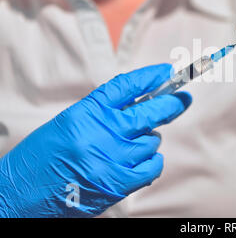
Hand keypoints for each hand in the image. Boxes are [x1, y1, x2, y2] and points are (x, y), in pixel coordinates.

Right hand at [0, 64, 191, 216]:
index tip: (166, 72)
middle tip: (183, 99)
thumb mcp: (69, 124)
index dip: (150, 76)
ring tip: (128, 147)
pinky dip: (151, 163)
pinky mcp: (119, 183)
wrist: (20, 197)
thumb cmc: (42, 158)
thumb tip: (140, 105)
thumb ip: (103, 114)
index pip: (127, 86)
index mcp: (87, 112)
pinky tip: (140, 162)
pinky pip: (153, 166)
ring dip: (148, 141)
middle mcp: (103, 132)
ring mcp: (114, 158)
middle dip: (172, 104)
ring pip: (152, 141)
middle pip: (152, 111)